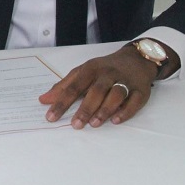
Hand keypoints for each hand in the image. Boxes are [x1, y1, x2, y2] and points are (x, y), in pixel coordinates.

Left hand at [39, 44, 164, 127]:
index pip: (73, 86)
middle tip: (75, 124)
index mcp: (91, 69)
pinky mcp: (141, 90)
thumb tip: (43, 100)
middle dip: (85, 108)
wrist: (135, 59)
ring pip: (115, 94)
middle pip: (96, 91)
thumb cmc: (103, 69)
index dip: (61, 102)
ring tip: (94, 124)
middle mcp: (108, 74)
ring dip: (105, 109)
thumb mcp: (82, 72)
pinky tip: (116, 121)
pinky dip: (126, 111)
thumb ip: (63, 86)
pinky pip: (134, 101)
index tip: (51, 117)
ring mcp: (125, 81)